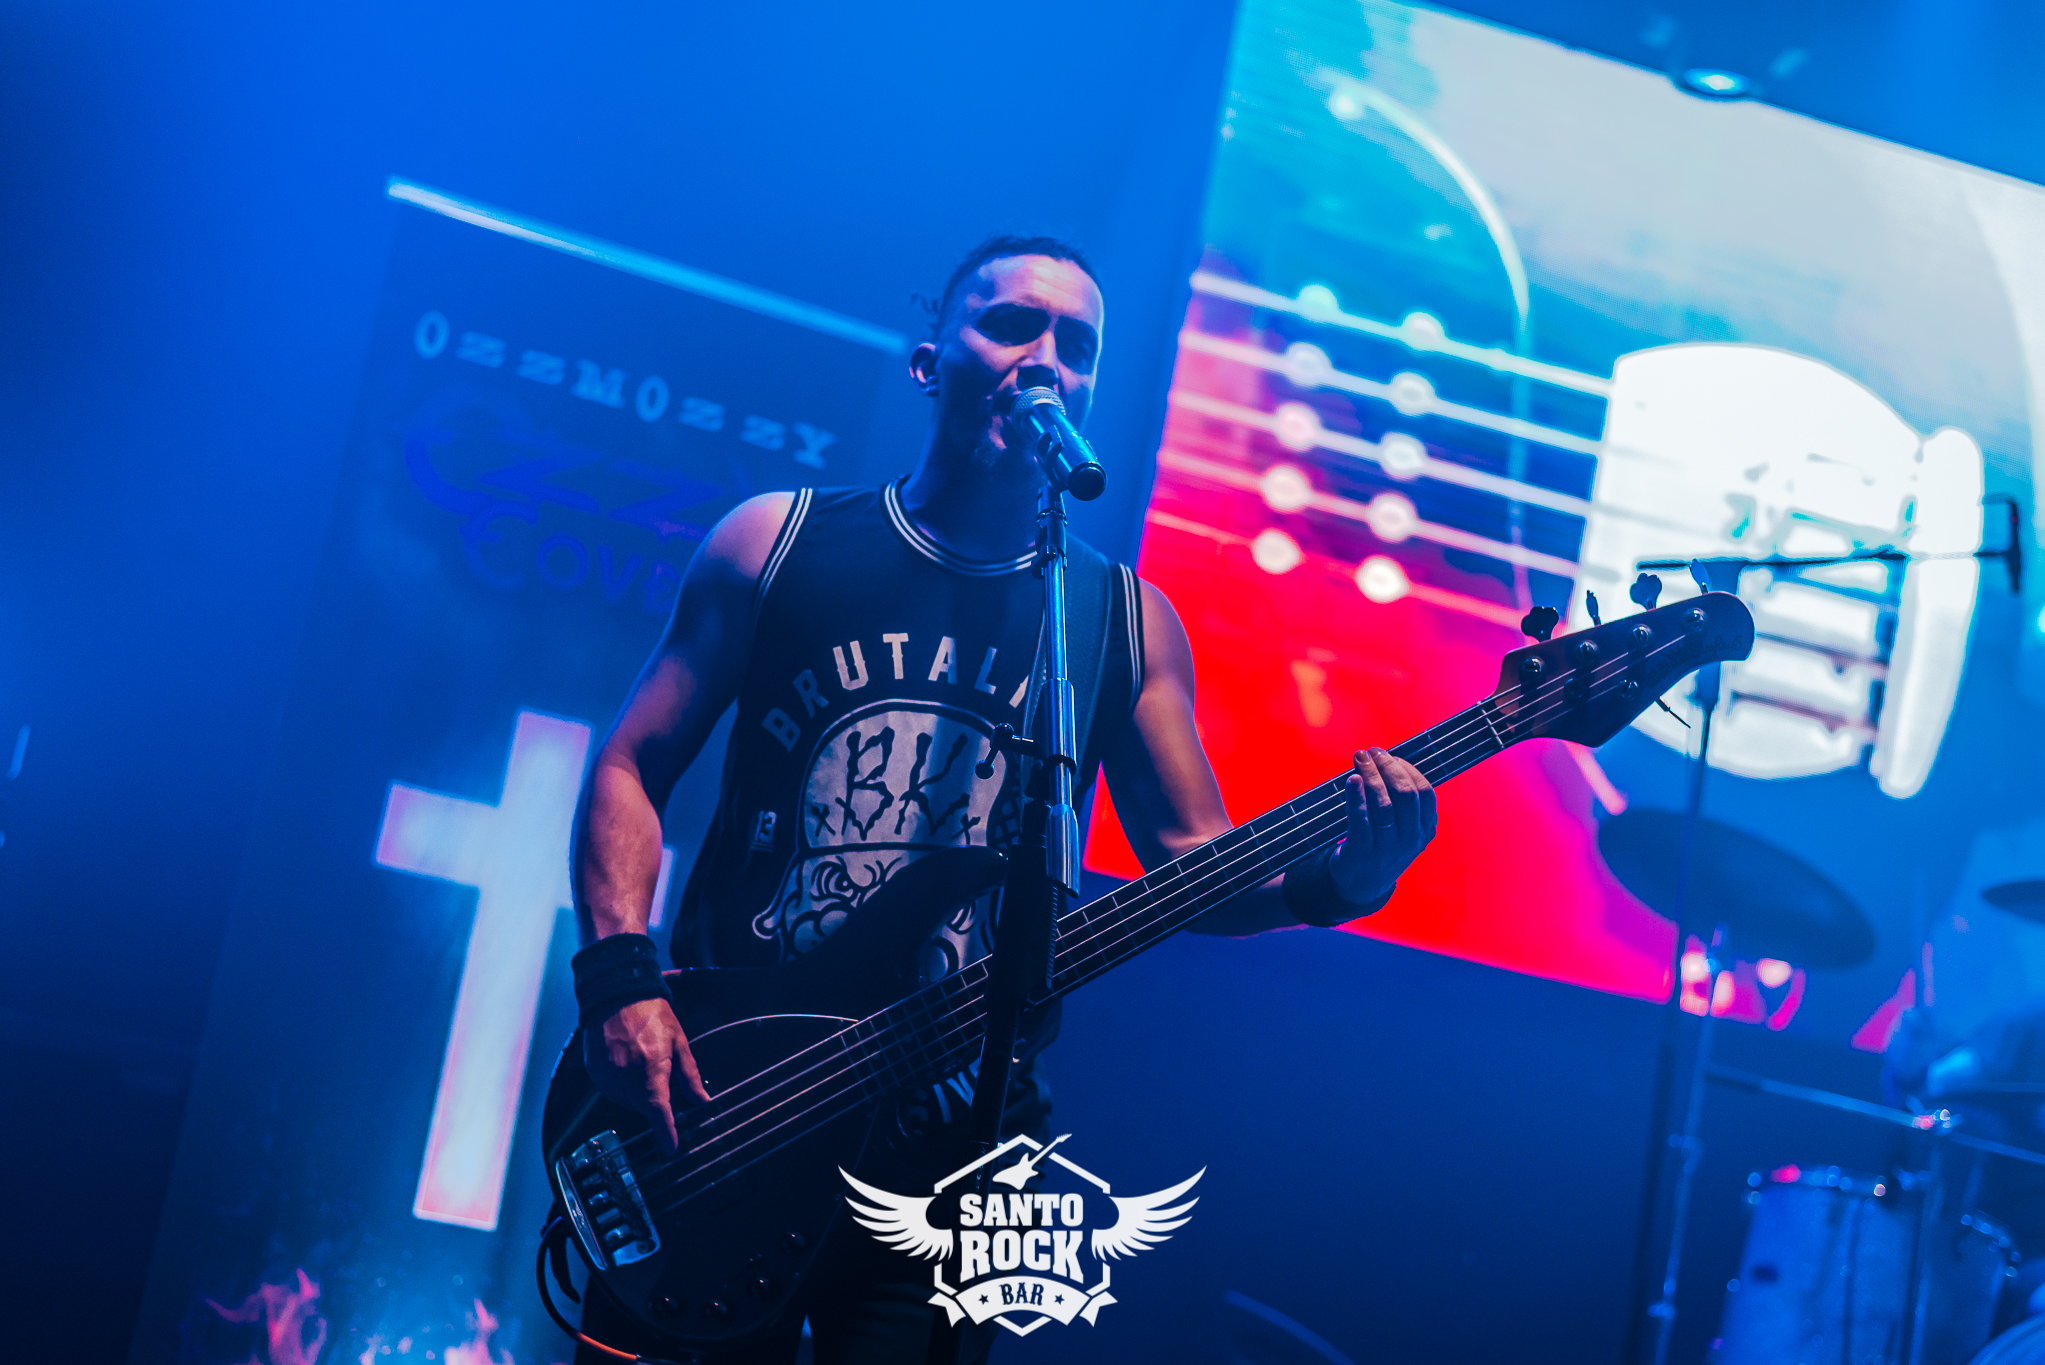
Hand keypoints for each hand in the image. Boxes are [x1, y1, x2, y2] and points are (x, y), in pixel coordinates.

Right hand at [583, 995, 709, 1154]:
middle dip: (653, 1100)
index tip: (670, 1147)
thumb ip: (689, 1075)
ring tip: (640, 1063)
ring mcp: (607, 1074)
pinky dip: (620, 1086)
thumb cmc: (651, 1014)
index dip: (666, 1132)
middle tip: (657, 1076)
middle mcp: (627, 1075)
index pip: (659, 1110)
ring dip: (636, 1093)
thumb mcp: (679, 1041)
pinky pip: (610, 1091)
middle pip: (643, 1107)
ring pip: (626, 1101)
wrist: (617, 994)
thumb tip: (702, 1099)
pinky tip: (626, 1065)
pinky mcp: (594, 1072)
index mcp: (651, 1067)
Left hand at [1329, 748, 1437, 906]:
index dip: (1408, 769)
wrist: (1360, 885)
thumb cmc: (1381, 845)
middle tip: (1372, 752)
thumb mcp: (1403, 828)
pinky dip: (1356, 797)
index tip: (1391, 756)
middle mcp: (1410, 840)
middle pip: (1405, 795)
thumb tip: (1387, 758)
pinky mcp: (1361, 853)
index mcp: (1424, 830)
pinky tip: (1352, 780)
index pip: (1425, 793)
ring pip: (1383, 806)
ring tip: (1359, 758)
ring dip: (1371, 776)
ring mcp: (1386, 849)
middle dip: (1388, 768)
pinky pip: (1360, 820)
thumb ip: (1403, 800)